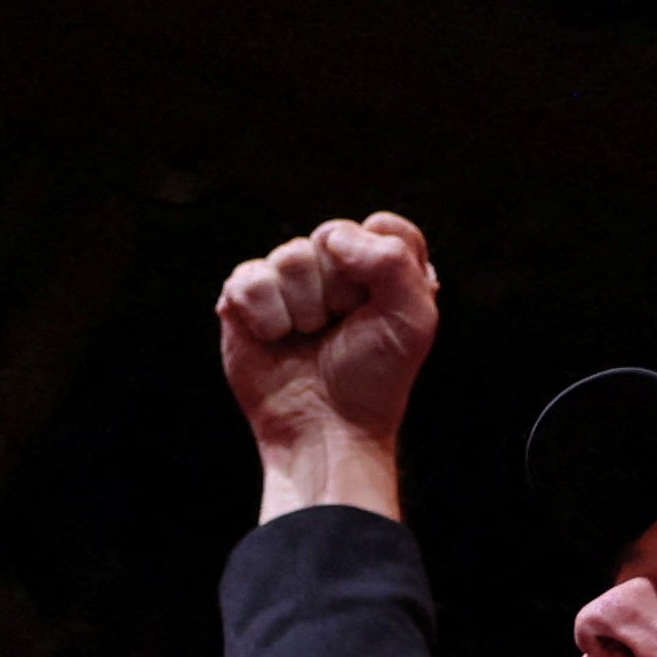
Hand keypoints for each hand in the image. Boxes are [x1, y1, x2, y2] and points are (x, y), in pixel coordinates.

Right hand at [216, 213, 437, 522]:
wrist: (326, 430)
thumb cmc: (373, 380)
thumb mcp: (412, 319)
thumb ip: (393, 259)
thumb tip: (333, 237)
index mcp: (379, 270)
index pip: (382, 226)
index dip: (380, 263)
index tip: (380, 307)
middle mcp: (333, 270)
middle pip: (331, 234)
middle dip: (339, 288)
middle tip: (341, 327)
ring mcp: (287, 284)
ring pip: (290, 255)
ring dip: (304, 306)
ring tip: (308, 337)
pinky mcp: (244, 302)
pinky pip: (249, 278)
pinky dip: (266, 314)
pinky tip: (276, 338)